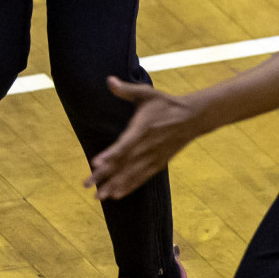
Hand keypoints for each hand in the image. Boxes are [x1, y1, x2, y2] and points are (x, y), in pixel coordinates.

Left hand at [85, 77, 200, 200]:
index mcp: (142, 129)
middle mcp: (146, 147)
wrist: (192, 118)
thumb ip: (126, 90)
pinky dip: (129, 187)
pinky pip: (141, 178)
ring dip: (114, 186)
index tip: (95, 163)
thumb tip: (109, 80)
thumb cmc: (166, 104)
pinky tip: (117, 195)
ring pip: (130, 175)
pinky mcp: (158, 164)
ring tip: (99, 197)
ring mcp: (152, 157)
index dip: (110, 155)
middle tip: (86, 185)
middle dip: (104, 176)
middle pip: (123, 164)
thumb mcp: (146, 93)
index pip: (124, 145)